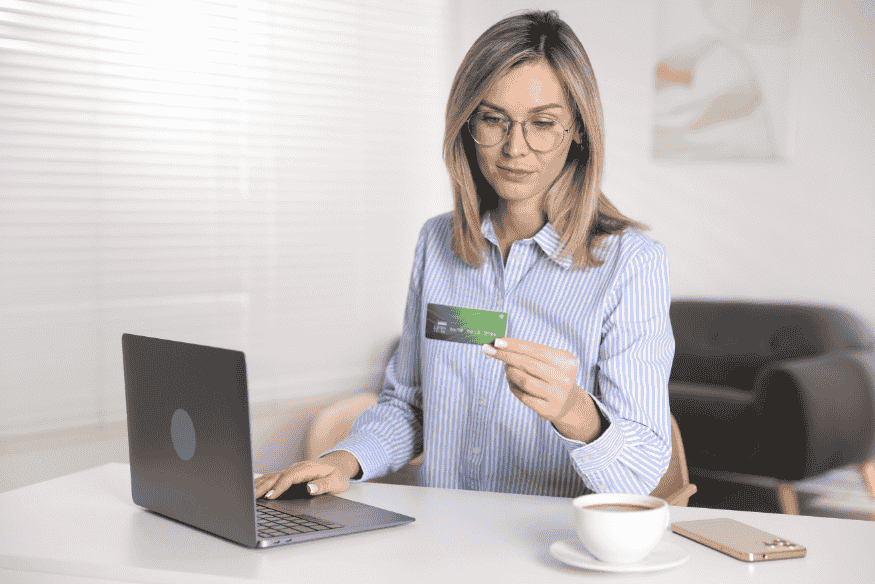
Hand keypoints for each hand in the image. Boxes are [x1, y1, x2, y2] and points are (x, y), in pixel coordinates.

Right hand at [254, 450, 359, 498]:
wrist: (339, 463)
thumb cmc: (337, 474)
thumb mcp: (336, 482)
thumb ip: (324, 485)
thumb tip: (310, 488)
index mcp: (307, 468)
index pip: (289, 477)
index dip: (279, 487)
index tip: (270, 497)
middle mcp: (297, 467)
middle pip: (277, 476)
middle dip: (264, 486)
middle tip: (251, 498)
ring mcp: (292, 469)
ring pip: (273, 476)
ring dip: (260, 484)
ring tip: (248, 495)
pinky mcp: (290, 473)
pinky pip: (274, 476)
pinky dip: (263, 482)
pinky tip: (254, 489)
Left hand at [482, 337, 600, 441]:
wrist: (568, 402)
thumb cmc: (552, 375)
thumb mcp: (550, 360)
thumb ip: (529, 353)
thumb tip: (500, 345)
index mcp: (566, 361)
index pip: (535, 350)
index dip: (514, 345)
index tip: (497, 340)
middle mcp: (564, 378)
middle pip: (527, 364)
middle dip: (505, 355)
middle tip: (489, 350)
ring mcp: (557, 396)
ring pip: (524, 380)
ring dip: (510, 372)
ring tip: (506, 367)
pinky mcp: (549, 410)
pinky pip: (523, 396)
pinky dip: (513, 387)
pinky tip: (511, 382)